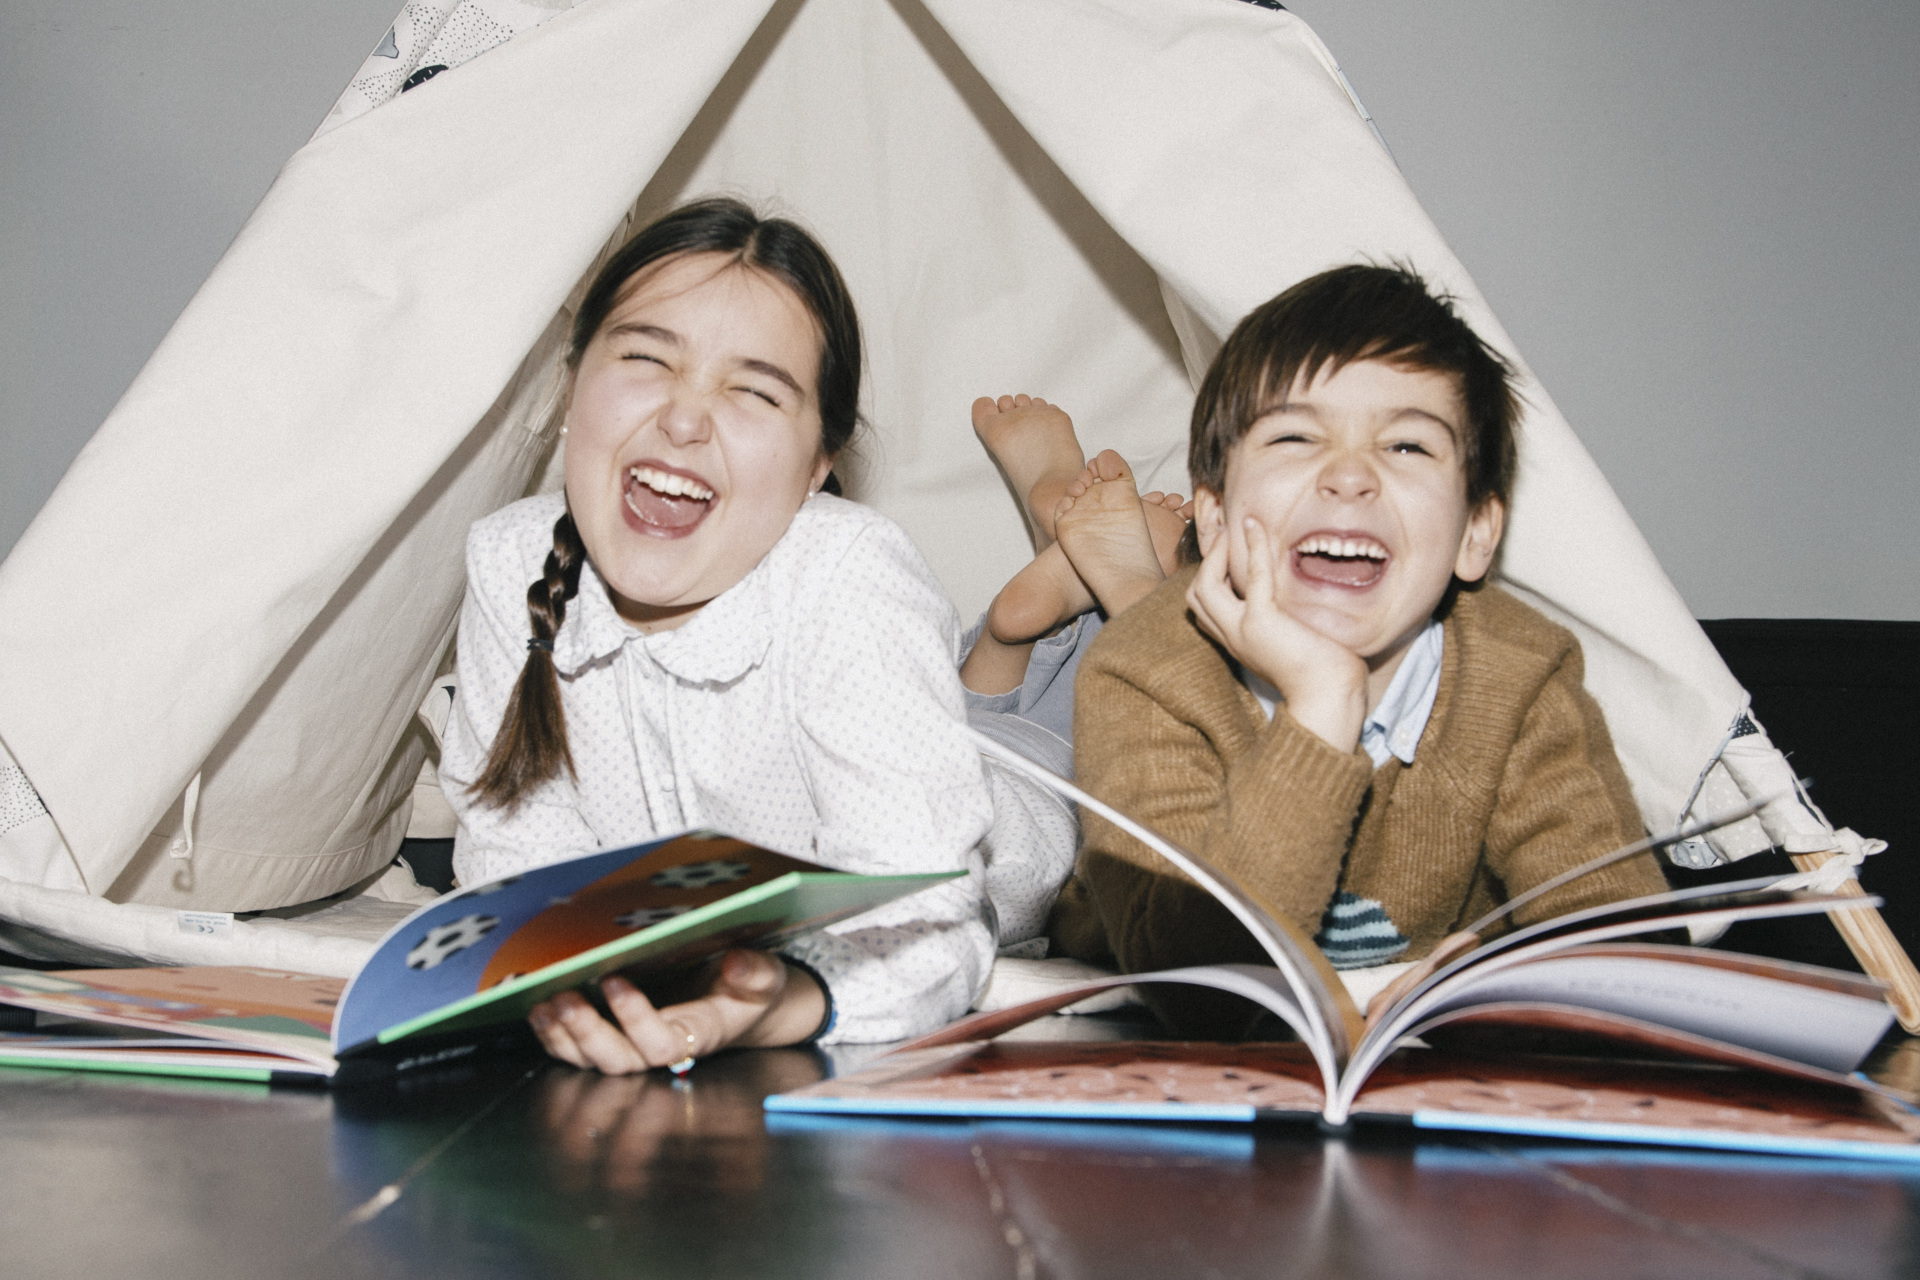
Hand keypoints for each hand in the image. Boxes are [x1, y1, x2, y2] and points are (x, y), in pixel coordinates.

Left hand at [527, 949, 825, 1074]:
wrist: (743, 1009)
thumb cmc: (749, 994)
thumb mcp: (765, 979)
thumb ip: (756, 973)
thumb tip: (738, 962)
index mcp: (697, 1035)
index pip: (662, 1043)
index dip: (634, 1019)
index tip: (613, 980)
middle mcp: (662, 1050)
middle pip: (619, 1061)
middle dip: (587, 1033)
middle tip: (565, 999)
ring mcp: (635, 1050)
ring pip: (593, 1061)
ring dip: (564, 1037)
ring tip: (545, 1004)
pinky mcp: (616, 1042)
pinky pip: (579, 1053)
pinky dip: (554, 1036)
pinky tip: (540, 1012)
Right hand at [1187, 517, 1367, 752]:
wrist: (1331, 697)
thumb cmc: (1325, 674)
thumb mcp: (1293, 644)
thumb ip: (1285, 623)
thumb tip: (1298, 603)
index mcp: (1239, 644)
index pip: (1204, 611)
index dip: (1210, 581)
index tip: (1229, 556)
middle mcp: (1233, 638)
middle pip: (1195, 596)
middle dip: (1207, 562)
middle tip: (1227, 537)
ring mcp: (1243, 631)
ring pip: (1205, 586)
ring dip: (1217, 553)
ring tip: (1234, 530)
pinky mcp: (1262, 623)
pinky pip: (1251, 577)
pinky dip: (1252, 547)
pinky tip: (1255, 527)